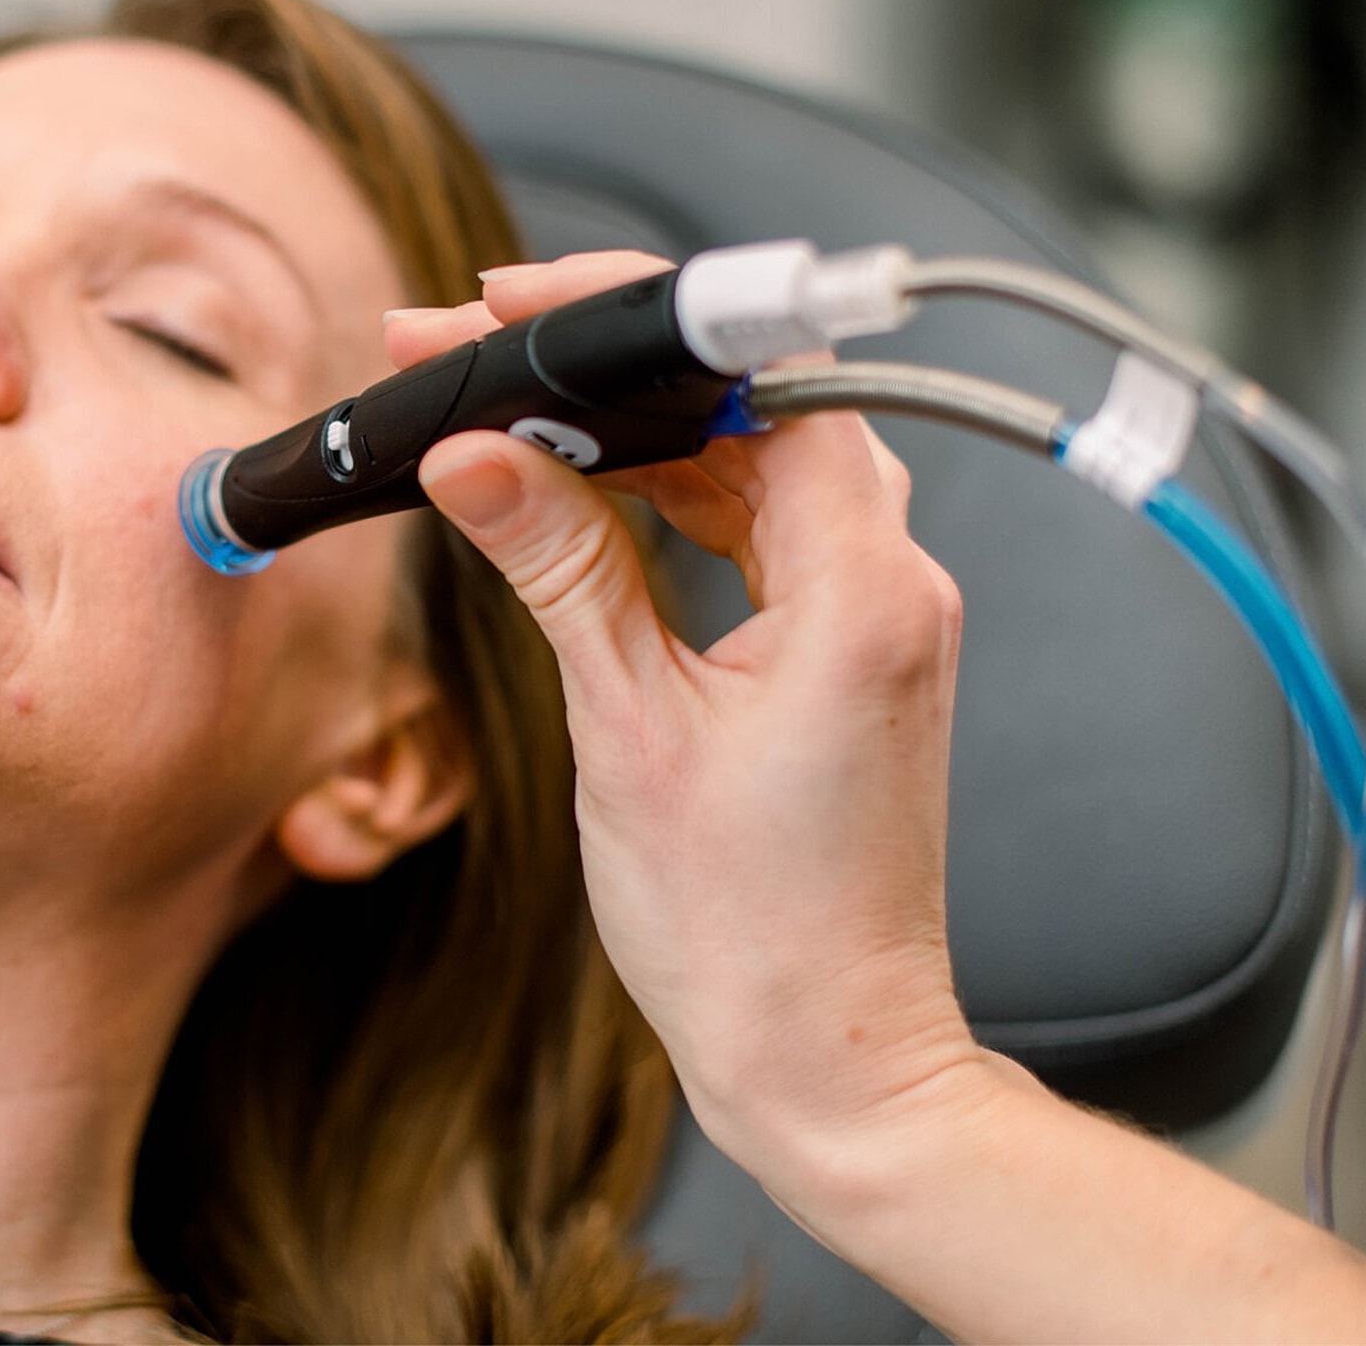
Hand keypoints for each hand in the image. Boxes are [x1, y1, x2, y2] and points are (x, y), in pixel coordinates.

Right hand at [392, 251, 982, 1183]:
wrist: (826, 1058)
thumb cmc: (744, 931)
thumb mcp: (626, 730)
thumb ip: (559, 568)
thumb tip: (475, 455)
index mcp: (861, 591)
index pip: (762, 381)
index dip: (638, 326)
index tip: (521, 307)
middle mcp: (893, 586)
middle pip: (754, 409)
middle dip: (610, 372)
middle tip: (471, 350)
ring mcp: (876, 621)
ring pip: (751, 466)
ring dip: (630, 435)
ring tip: (499, 412)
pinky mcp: (846, 657)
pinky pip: (757, 533)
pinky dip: (667, 502)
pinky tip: (575, 490)